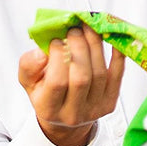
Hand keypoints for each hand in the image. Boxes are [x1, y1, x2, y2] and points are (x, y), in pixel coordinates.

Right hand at [17, 25, 125, 145]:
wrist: (66, 116)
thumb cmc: (45, 91)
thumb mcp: (28, 80)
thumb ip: (29, 65)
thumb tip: (42, 52)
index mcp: (48, 108)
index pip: (57, 82)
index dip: (58, 57)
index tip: (55, 40)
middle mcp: (73, 114)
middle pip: (81, 78)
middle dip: (79, 48)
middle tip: (74, 30)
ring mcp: (94, 109)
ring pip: (99, 74)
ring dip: (95, 46)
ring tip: (87, 28)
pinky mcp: (110, 103)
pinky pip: (117, 76)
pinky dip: (116, 55)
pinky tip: (110, 37)